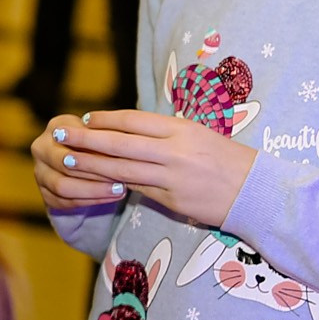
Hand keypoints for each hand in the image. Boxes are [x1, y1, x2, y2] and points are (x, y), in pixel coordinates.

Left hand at [34, 109, 256, 228]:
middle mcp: (175, 151)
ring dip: (91, 165)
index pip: (133, 121)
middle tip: (60, 135)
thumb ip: (166, 133)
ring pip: (122, 169)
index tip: (85, 118)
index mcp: (182, 130)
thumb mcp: (199, 135)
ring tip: (69, 159)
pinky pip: (136, 190)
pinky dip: (114, 184)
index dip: (105, 120)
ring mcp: (172, 177)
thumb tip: (128, 129)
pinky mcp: (171, 200)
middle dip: (86, 139)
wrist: (257, 192)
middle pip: (119, 143)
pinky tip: (96, 181)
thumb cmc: (227, 160)